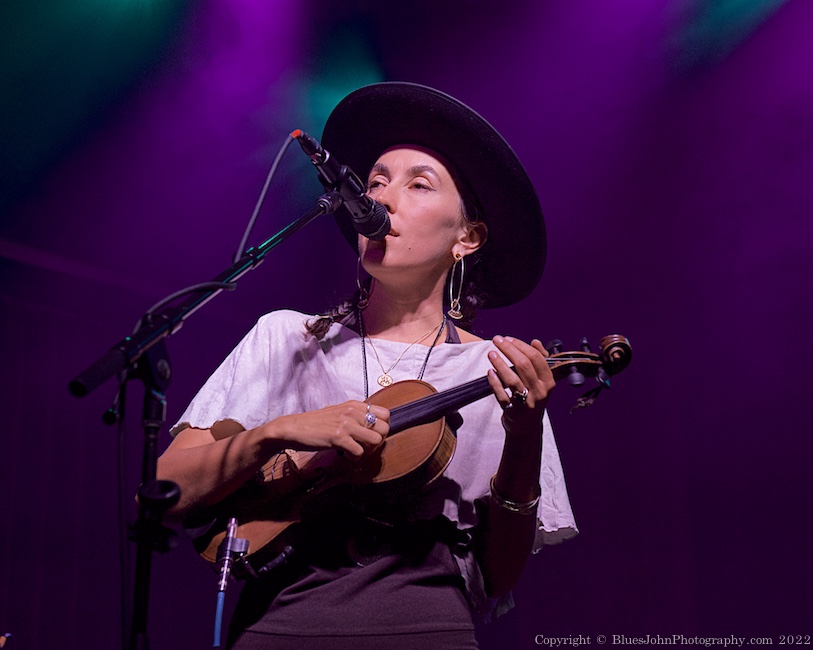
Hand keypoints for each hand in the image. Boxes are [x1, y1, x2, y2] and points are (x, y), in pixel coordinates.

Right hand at [266, 400, 389, 457]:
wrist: (293, 428)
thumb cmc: (316, 423)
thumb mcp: (339, 412)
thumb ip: (355, 416)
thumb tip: (372, 427)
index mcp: (355, 405)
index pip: (386, 414)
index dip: (382, 428)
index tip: (371, 435)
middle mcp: (353, 412)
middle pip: (384, 428)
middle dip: (378, 442)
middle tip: (365, 447)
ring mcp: (346, 424)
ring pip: (376, 440)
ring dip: (368, 450)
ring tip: (355, 451)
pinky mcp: (339, 437)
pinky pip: (359, 452)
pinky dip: (354, 458)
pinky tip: (344, 455)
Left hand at [487, 336, 554, 435]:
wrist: (526, 427)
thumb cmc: (533, 398)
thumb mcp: (541, 381)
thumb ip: (540, 360)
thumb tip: (535, 342)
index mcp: (548, 382)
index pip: (536, 358)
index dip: (521, 346)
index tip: (508, 339)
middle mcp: (540, 392)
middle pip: (524, 366)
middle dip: (509, 350)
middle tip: (497, 340)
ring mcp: (528, 403)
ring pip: (513, 380)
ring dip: (500, 364)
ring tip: (491, 354)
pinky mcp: (514, 412)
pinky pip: (502, 395)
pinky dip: (495, 383)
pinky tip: (490, 372)